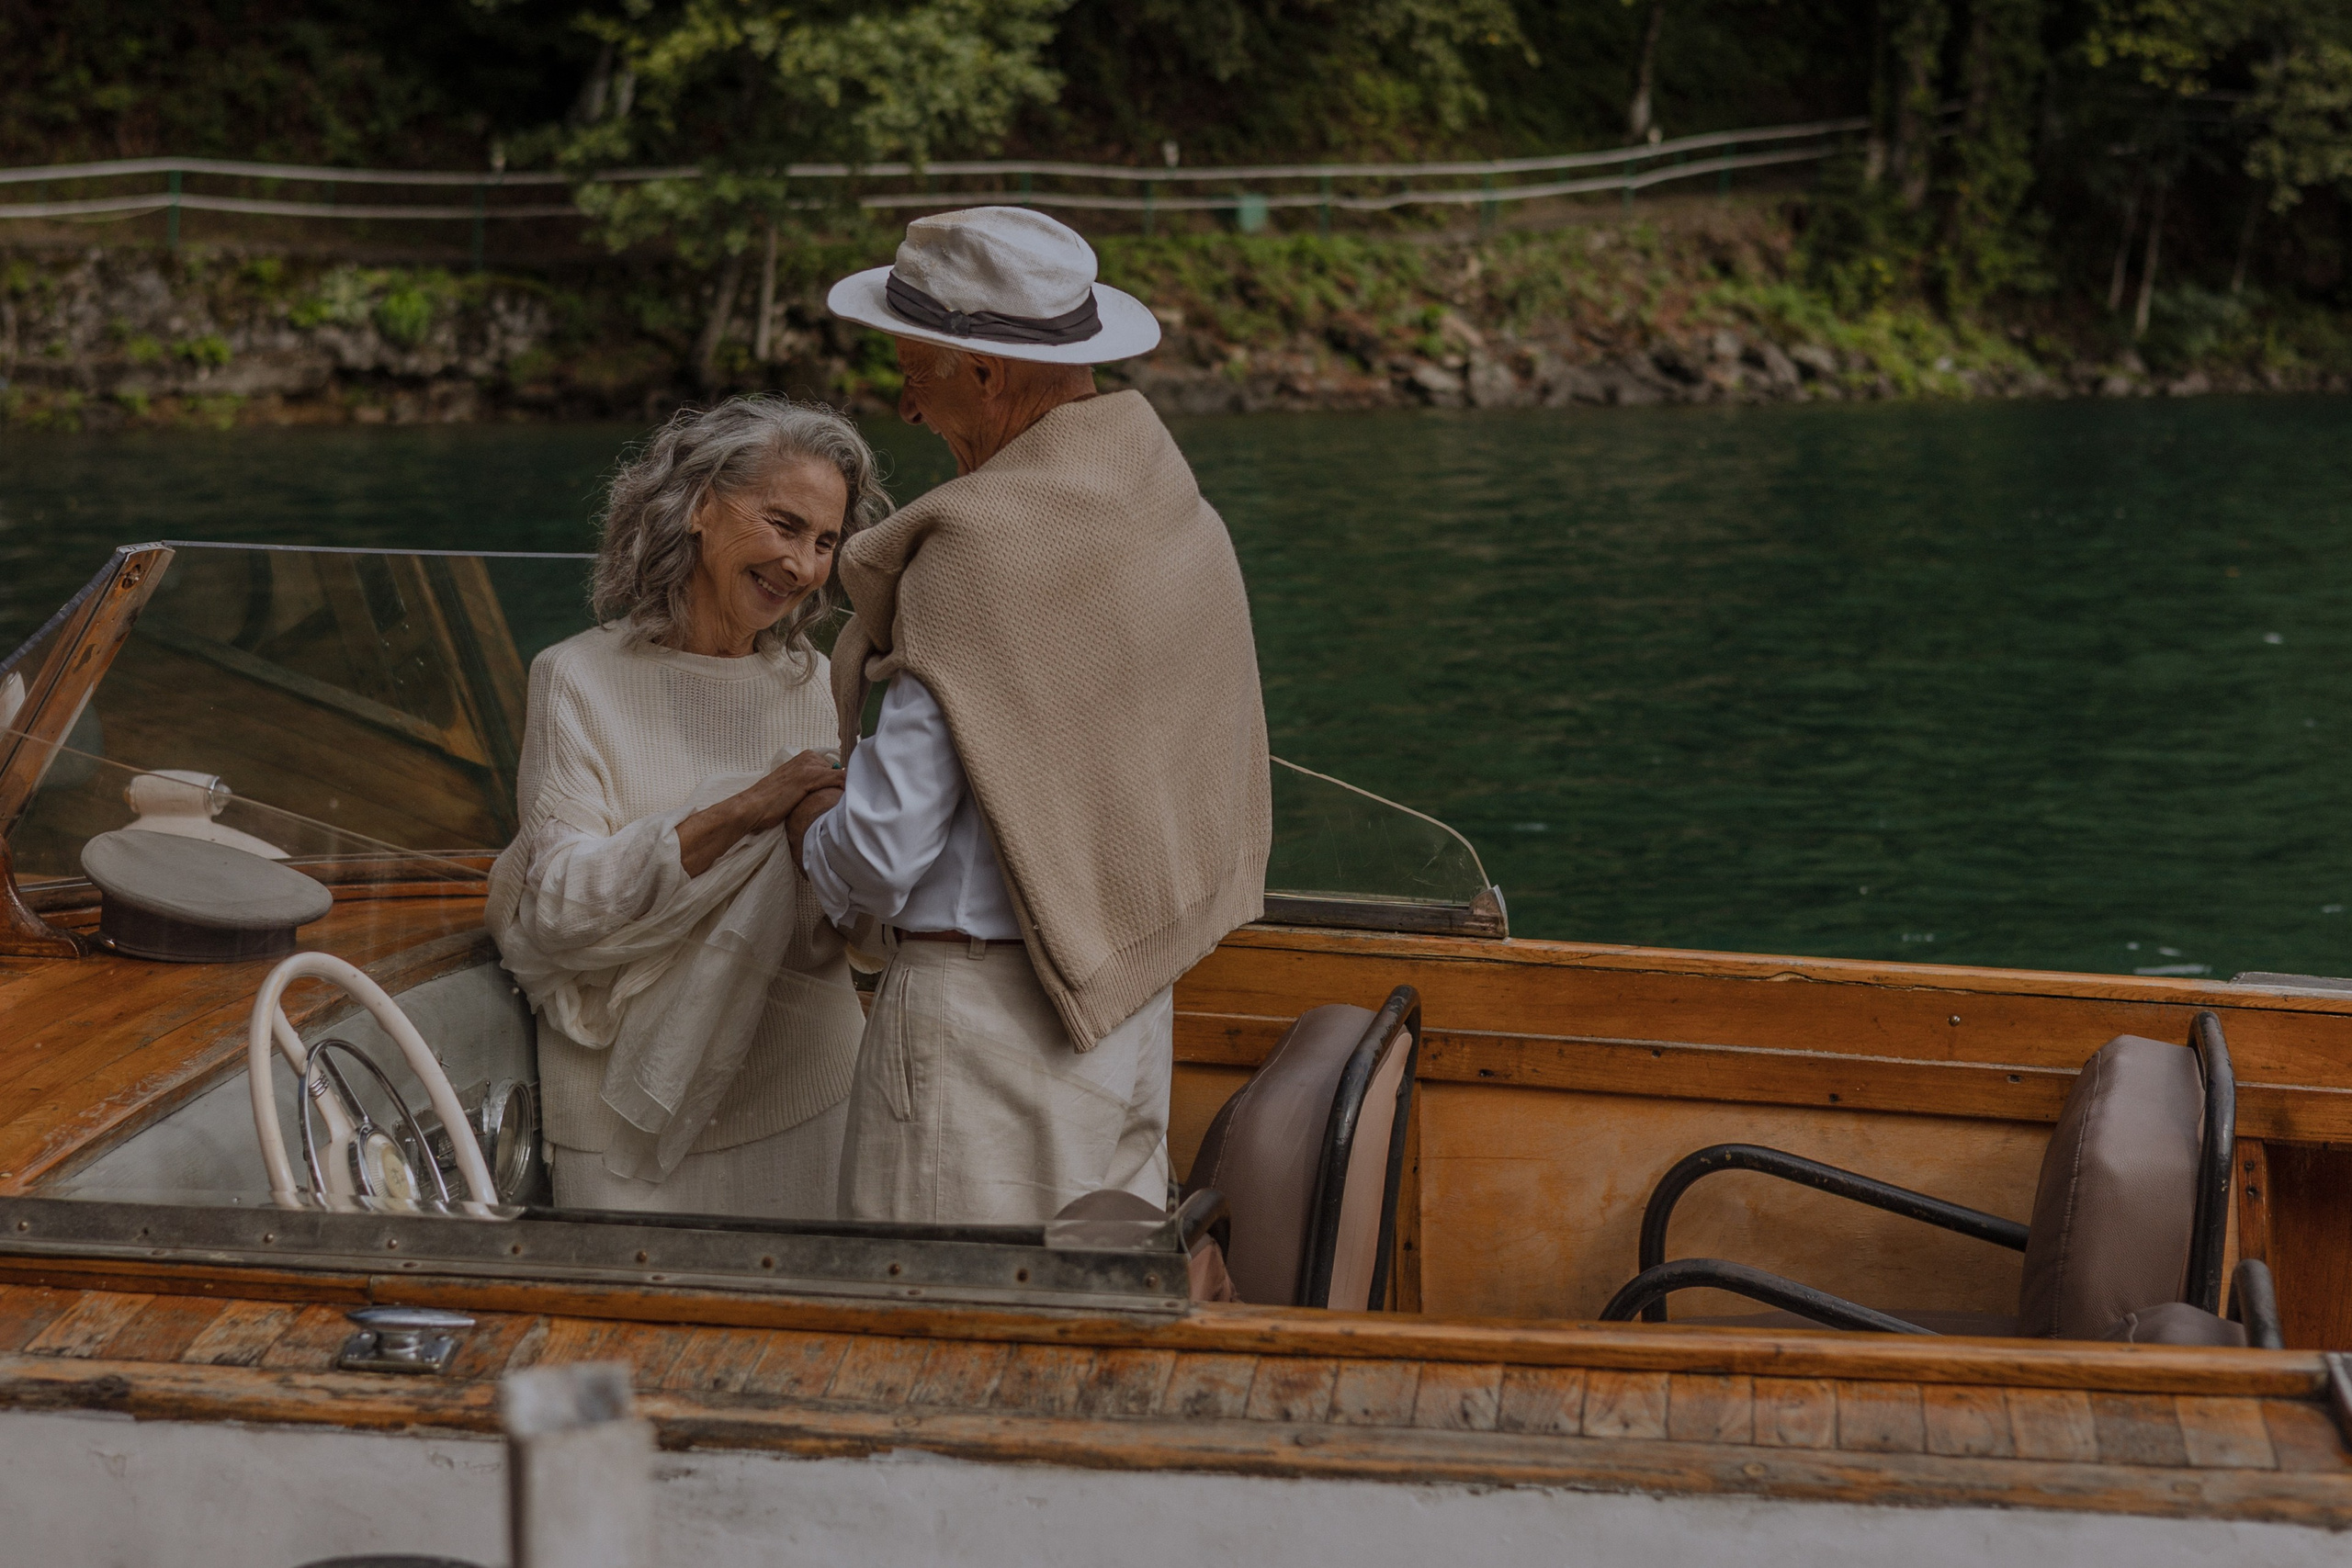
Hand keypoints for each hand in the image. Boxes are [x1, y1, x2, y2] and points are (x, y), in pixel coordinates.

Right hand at [678, 751, 842, 876]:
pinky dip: (846, 787)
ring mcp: (809, 766)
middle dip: (844, 786)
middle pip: (840, 771)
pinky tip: (849, 798)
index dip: (841, 782)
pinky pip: (838, 779)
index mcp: (804, 758)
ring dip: (846, 789)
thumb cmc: (770, 803)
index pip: (834, 768)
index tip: (849, 793)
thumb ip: (809, 786)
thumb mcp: (793, 789)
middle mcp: (808, 758)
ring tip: (850, 803)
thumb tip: (829, 791)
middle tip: (848, 800)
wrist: (752, 807)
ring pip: (841, 775)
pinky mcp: (810, 777)